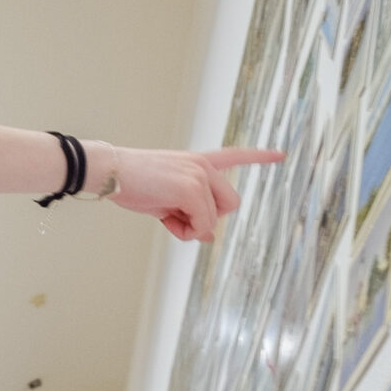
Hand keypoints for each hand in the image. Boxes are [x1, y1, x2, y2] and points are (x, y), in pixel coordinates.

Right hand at [98, 144, 272, 242]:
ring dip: (192, 226)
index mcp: (198, 162)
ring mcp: (199, 176)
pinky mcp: (191, 189)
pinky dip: (185, 231)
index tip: (281, 155)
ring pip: (214, 218)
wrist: (109, 171)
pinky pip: (201, 225)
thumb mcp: (164, 198)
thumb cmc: (130, 184)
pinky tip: (164, 219)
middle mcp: (204, 166)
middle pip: (230, 205)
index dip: (259, 157)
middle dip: (208, 218)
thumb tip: (206, 236)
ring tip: (165, 217)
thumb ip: (189, 211)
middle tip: (178, 218)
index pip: (235, 155)